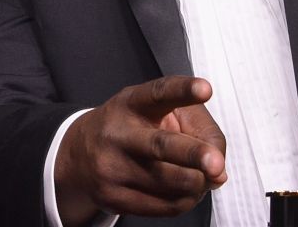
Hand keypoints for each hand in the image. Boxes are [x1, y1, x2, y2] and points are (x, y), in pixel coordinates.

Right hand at [53, 76, 226, 225]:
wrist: (80, 154)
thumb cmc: (132, 128)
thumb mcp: (159, 112)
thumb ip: (199, 131)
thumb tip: (217, 173)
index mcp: (132, 103)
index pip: (159, 93)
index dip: (183, 91)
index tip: (205, 89)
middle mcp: (118, 133)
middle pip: (161, 145)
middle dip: (192, 155)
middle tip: (216, 165)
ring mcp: (112, 167)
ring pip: (171, 183)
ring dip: (197, 183)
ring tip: (199, 176)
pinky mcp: (112, 197)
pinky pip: (165, 206)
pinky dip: (185, 200)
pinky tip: (183, 191)